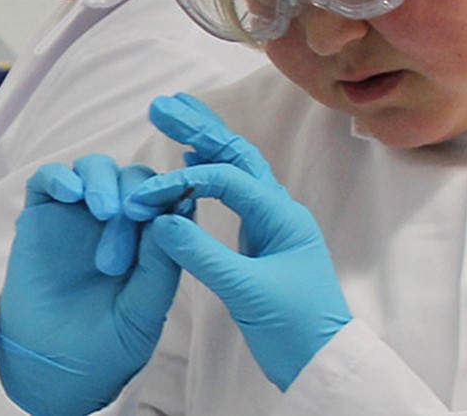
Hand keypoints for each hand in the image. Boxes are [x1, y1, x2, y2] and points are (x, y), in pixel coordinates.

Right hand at [0, 160, 181, 415]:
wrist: (54, 370)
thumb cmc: (106, 345)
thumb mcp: (145, 311)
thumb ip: (161, 265)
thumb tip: (178, 211)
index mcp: (148, 241)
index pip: (165, 197)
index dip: (170, 192)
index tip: (171, 204)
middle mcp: (115, 222)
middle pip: (132, 176)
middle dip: (135, 192)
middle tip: (128, 218)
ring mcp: (77, 216)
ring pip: (95, 168)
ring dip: (103, 180)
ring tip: (105, 212)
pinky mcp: (41, 217)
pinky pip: (47, 179)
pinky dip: (60, 176)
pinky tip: (72, 194)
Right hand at [125, 93, 351, 391]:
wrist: (320, 361)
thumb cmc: (294, 328)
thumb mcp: (246, 291)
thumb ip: (203, 256)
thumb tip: (160, 222)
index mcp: (281, 216)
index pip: (226, 178)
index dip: (184, 179)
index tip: (146, 197)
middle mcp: (278, 211)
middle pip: (236, 155)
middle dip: (200, 127)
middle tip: (163, 105)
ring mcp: (269, 224)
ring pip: (235, 169)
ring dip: (204, 142)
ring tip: (174, 117)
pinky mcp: (259, 241)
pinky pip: (232, 194)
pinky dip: (208, 173)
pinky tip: (191, 164)